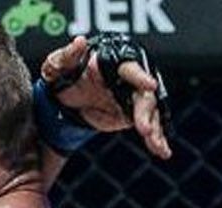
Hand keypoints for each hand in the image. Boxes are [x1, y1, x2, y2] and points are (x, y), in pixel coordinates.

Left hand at [41, 34, 172, 158]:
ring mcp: (133, 98)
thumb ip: (67, 55)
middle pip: (144, 94)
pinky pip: (149, 126)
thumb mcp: (58, 65)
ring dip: (156, 129)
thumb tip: (79, 42)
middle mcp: (128, 79)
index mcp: (112, 62)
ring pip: (151, 112)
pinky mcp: (133, 115)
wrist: (66, 97)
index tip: (150, 85)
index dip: (141, 77)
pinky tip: (163, 151)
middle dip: (146, 112)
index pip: (130, 68)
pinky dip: (157, 139)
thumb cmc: (63, 75)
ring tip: (157, 146)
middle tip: (144, 129)